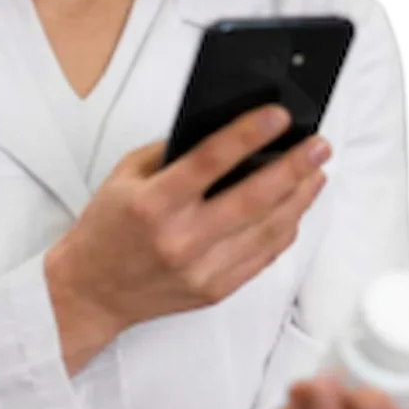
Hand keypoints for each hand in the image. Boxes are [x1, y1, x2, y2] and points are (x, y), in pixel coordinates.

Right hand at [47, 105, 330, 330]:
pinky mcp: (215, 291)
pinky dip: (284, 229)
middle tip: (318, 144)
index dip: (248, 135)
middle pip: (252, 199)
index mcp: (153, 204)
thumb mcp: (125, 175)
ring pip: (267, 230)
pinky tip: (294, 208)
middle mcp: (179, 240)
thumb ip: (172, 152)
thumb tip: (225, 129)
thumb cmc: (106, 228)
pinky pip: (262, 257)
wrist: (90, 292)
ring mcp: (201, 270)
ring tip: (316, 172)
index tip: (278, 116)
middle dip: (293, 167)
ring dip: (298, 198)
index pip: (209, 161)